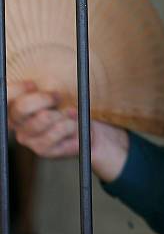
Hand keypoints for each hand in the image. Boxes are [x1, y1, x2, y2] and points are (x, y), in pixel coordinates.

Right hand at [8, 81, 128, 182]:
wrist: (85, 130)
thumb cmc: (68, 108)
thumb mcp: (58, 94)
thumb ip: (47, 89)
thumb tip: (44, 84)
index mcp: (17, 107)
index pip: (7, 96)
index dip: (16, 89)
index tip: (33, 84)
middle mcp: (18, 124)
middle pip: (22, 107)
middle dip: (44, 98)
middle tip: (58, 96)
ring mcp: (29, 138)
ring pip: (44, 118)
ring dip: (63, 113)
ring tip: (72, 114)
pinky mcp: (42, 150)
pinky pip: (58, 132)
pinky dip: (71, 126)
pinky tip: (74, 126)